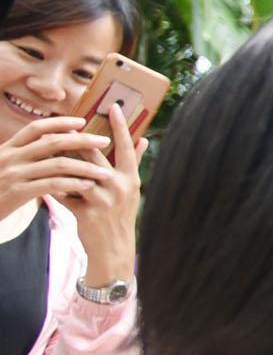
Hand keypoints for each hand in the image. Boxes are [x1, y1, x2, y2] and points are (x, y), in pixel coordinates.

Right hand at [0, 117, 110, 223]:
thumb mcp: (4, 166)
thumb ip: (24, 155)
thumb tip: (51, 143)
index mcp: (8, 148)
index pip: (36, 128)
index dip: (59, 122)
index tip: (81, 121)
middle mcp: (10, 157)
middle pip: (52, 142)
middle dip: (82, 140)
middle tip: (104, 141)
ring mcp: (14, 174)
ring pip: (57, 164)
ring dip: (85, 167)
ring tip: (104, 172)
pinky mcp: (17, 193)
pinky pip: (52, 184)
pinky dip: (73, 184)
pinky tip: (88, 185)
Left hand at [63, 107, 142, 280]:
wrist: (114, 249)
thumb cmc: (120, 215)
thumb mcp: (131, 189)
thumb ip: (134, 163)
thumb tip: (143, 139)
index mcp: (131, 178)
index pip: (126, 146)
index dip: (120, 126)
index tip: (113, 106)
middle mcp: (119, 186)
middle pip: (94, 156)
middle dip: (79, 140)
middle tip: (66, 124)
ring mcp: (103, 199)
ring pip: (77, 173)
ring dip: (61, 162)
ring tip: (49, 150)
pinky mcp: (86, 212)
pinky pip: (66, 194)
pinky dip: (56, 187)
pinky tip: (47, 183)